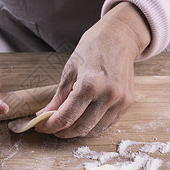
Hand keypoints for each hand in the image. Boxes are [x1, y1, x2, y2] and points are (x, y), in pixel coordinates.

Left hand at [35, 2, 150, 137]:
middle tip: (50, 128)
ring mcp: (121, 101)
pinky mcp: (128, 103)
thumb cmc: (92, 48)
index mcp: (90, 84)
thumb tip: (44, 115)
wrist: (120, 37)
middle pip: (80, 127)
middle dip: (62, 132)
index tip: (40, 127)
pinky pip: (107, 124)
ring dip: (76, 132)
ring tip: (64, 126)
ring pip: (94, 130)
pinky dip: (92, 127)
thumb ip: (59, 97)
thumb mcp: (70, 69)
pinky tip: (81, 121)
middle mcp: (108, 95)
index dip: (51, 126)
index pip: (67, 117)